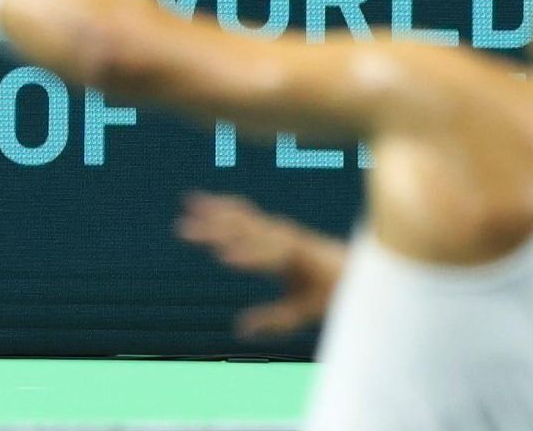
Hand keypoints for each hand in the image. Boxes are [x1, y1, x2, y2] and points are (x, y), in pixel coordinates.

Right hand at [176, 191, 343, 338]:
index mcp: (295, 257)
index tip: (220, 257)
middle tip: (184, 231)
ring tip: (187, 204)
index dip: (243, 256)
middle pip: (244, 230)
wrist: (348, 267)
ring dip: (213, 210)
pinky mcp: (272, 225)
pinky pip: (244, 212)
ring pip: (242, 216)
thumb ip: (274, 321)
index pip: (264, 255)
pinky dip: (223, 206)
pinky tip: (201, 201)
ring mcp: (278, 228)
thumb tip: (239, 329)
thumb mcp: (304, 311)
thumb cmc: (327, 293)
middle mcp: (284, 236)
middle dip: (214, 230)